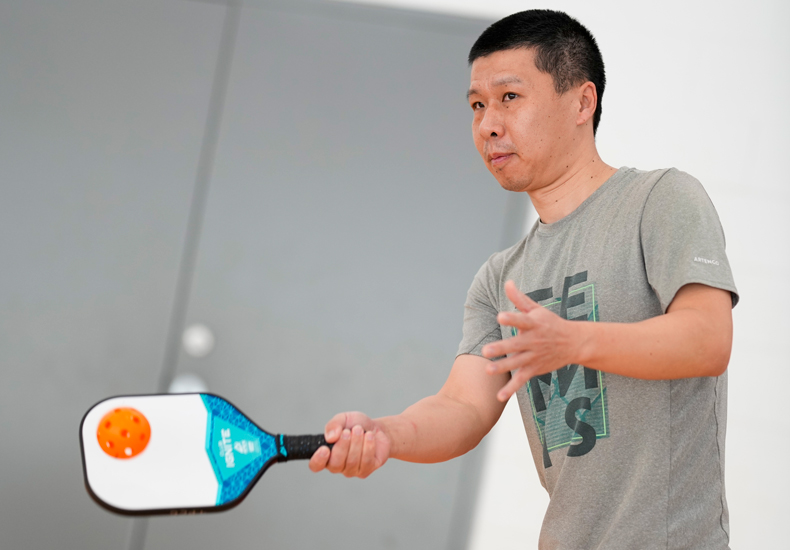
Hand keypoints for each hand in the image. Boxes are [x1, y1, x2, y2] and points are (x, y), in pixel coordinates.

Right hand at [308, 411, 389, 478]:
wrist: (376, 428)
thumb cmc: (356, 425)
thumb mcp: (343, 419)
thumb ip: (333, 425)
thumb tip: (330, 437)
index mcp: (326, 454)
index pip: (316, 465)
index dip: (318, 460)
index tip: (325, 449)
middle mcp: (337, 465)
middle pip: (335, 464)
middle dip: (343, 446)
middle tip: (348, 431)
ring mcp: (351, 470)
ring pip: (352, 462)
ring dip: (356, 443)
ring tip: (360, 430)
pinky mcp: (366, 470)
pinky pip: (366, 462)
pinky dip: (368, 446)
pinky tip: (369, 436)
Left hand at [481, 280, 579, 400]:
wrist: (575, 343)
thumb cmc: (550, 323)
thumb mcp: (537, 309)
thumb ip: (519, 299)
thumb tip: (508, 282)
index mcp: (533, 324)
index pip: (521, 320)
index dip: (511, 319)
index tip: (500, 317)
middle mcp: (533, 341)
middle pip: (515, 345)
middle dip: (501, 348)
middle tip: (485, 350)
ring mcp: (534, 356)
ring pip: (516, 363)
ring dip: (502, 367)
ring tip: (488, 370)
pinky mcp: (534, 369)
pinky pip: (521, 380)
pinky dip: (511, 389)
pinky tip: (499, 397)